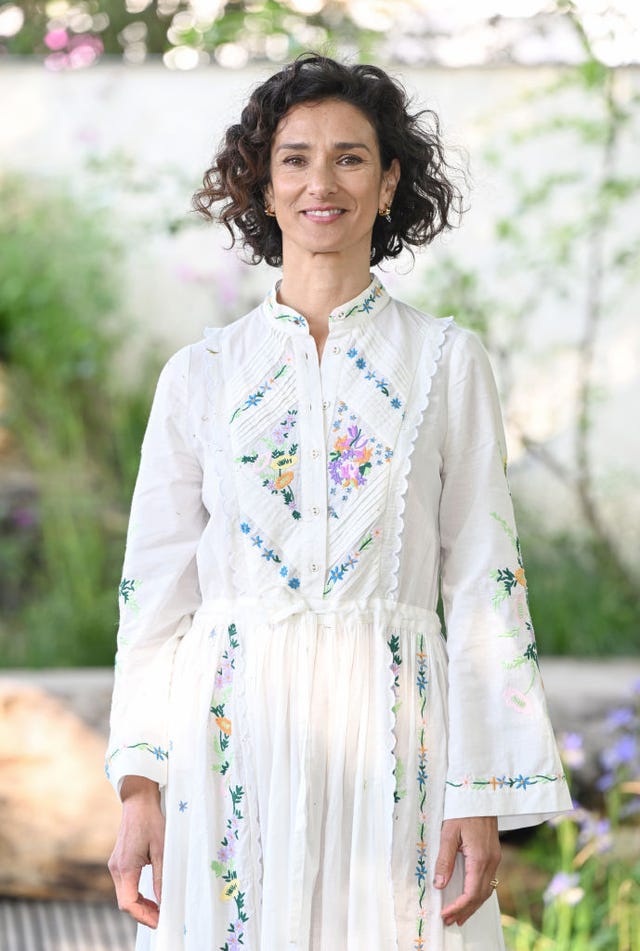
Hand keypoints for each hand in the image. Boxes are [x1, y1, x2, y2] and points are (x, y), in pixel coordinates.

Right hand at [108, 776, 164, 928]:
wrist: (138, 800)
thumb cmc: (151, 821)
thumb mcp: (161, 849)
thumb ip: (161, 877)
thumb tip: (163, 901)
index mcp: (124, 867)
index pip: (128, 903)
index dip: (143, 916)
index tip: (159, 921)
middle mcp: (115, 868)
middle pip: (124, 902)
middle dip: (142, 913)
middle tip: (161, 917)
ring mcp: (115, 864)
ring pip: (123, 894)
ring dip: (139, 904)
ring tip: (158, 908)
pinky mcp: (118, 860)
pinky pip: (124, 884)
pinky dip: (135, 893)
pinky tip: (149, 895)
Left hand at [434, 816, 500, 926]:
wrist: (480, 793)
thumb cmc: (463, 809)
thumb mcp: (449, 832)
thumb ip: (444, 859)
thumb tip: (440, 884)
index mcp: (480, 858)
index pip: (471, 893)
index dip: (458, 907)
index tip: (445, 914)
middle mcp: (491, 861)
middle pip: (480, 896)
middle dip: (465, 911)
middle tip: (449, 921)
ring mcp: (495, 858)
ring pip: (486, 890)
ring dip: (473, 905)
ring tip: (459, 915)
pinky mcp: (494, 854)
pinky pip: (489, 880)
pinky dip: (479, 893)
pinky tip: (470, 896)